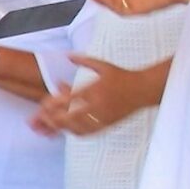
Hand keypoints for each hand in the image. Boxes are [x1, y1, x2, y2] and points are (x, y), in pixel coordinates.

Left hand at [31, 55, 151, 137]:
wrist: (144, 89)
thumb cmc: (123, 76)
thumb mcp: (103, 65)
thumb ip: (83, 60)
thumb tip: (67, 55)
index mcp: (94, 90)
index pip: (68, 99)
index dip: (53, 103)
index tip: (45, 102)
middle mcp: (98, 105)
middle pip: (69, 117)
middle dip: (54, 118)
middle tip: (45, 115)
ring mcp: (103, 117)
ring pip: (76, 128)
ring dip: (62, 126)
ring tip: (53, 122)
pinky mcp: (108, 125)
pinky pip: (88, 133)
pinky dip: (74, 132)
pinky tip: (68, 127)